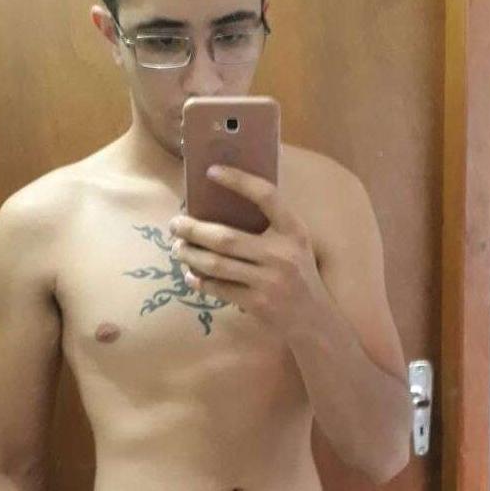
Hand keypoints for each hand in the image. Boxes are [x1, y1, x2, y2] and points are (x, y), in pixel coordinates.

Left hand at [170, 164, 326, 339]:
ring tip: (178, 249)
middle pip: (226, 238)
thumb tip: (219, 208)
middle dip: (193, 230)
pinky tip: (191, 275)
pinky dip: (200, 281)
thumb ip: (270, 226)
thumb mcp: (295, 244)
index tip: (211, 171)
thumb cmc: (299, 274)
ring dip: (190, 255)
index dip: (238, 181)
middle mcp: (282, 254)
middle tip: (175, 224)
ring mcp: (269, 281)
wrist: (314, 319)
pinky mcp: (257, 304)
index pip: (266, 196)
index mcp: (294, 231)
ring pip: (217, 265)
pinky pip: (219, 288)